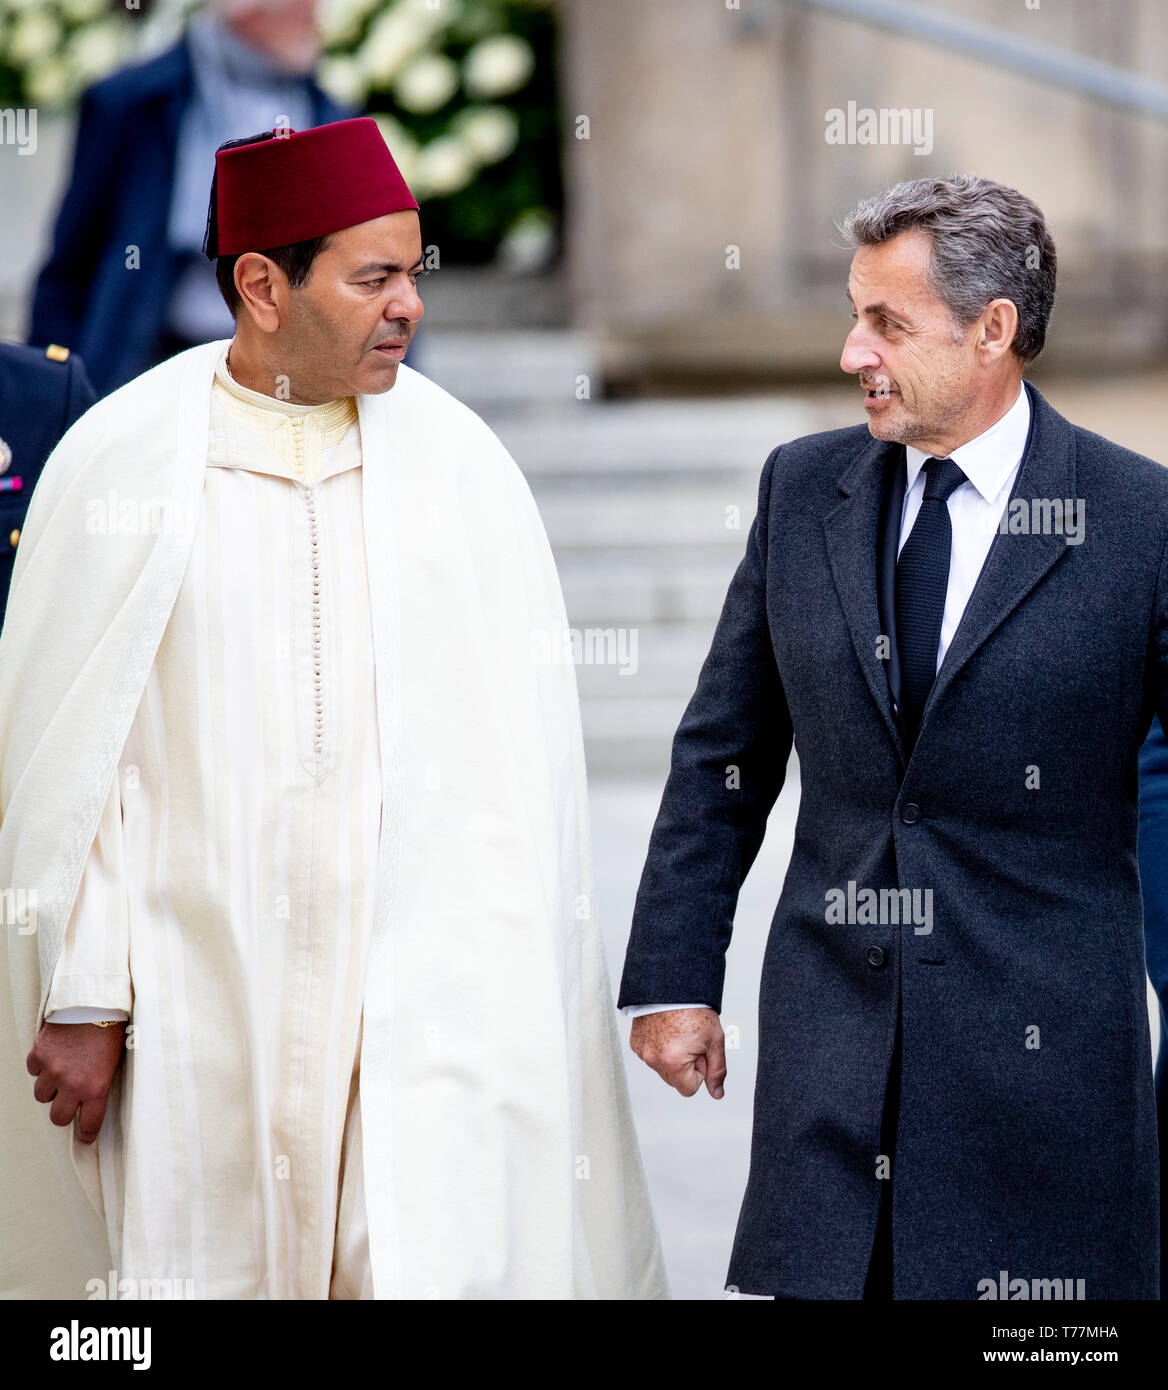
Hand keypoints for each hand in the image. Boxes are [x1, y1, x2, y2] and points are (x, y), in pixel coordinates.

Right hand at [26, 1021, 126, 1143]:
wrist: (94, 1002)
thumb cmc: (110, 1029)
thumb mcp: (114, 1061)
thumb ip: (100, 1083)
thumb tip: (91, 1099)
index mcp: (96, 1087)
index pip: (89, 1123)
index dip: (87, 1133)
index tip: (86, 1137)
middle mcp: (72, 1084)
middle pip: (58, 1117)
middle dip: (63, 1111)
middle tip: (68, 1102)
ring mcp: (52, 1070)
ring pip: (42, 1095)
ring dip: (50, 1087)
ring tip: (62, 1072)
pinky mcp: (39, 1055)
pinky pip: (34, 1071)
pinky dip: (41, 1066)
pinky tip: (53, 1055)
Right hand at [630, 1007, 725, 1098]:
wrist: (672, 986)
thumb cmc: (694, 1009)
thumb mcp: (714, 1041)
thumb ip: (717, 1071)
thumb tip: (716, 1093)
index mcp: (673, 1062)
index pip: (689, 1089)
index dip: (699, 1071)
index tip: (699, 1050)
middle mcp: (653, 1059)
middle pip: (675, 1080)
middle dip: (685, 1065)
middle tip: (690, 1040)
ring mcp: (641, 1051)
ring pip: (662, 1068)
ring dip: (672, 1057)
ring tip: (678, 1033)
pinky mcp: (635, 1042)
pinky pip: (651, 1055)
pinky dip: (660, 1047)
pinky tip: (666, 1030)